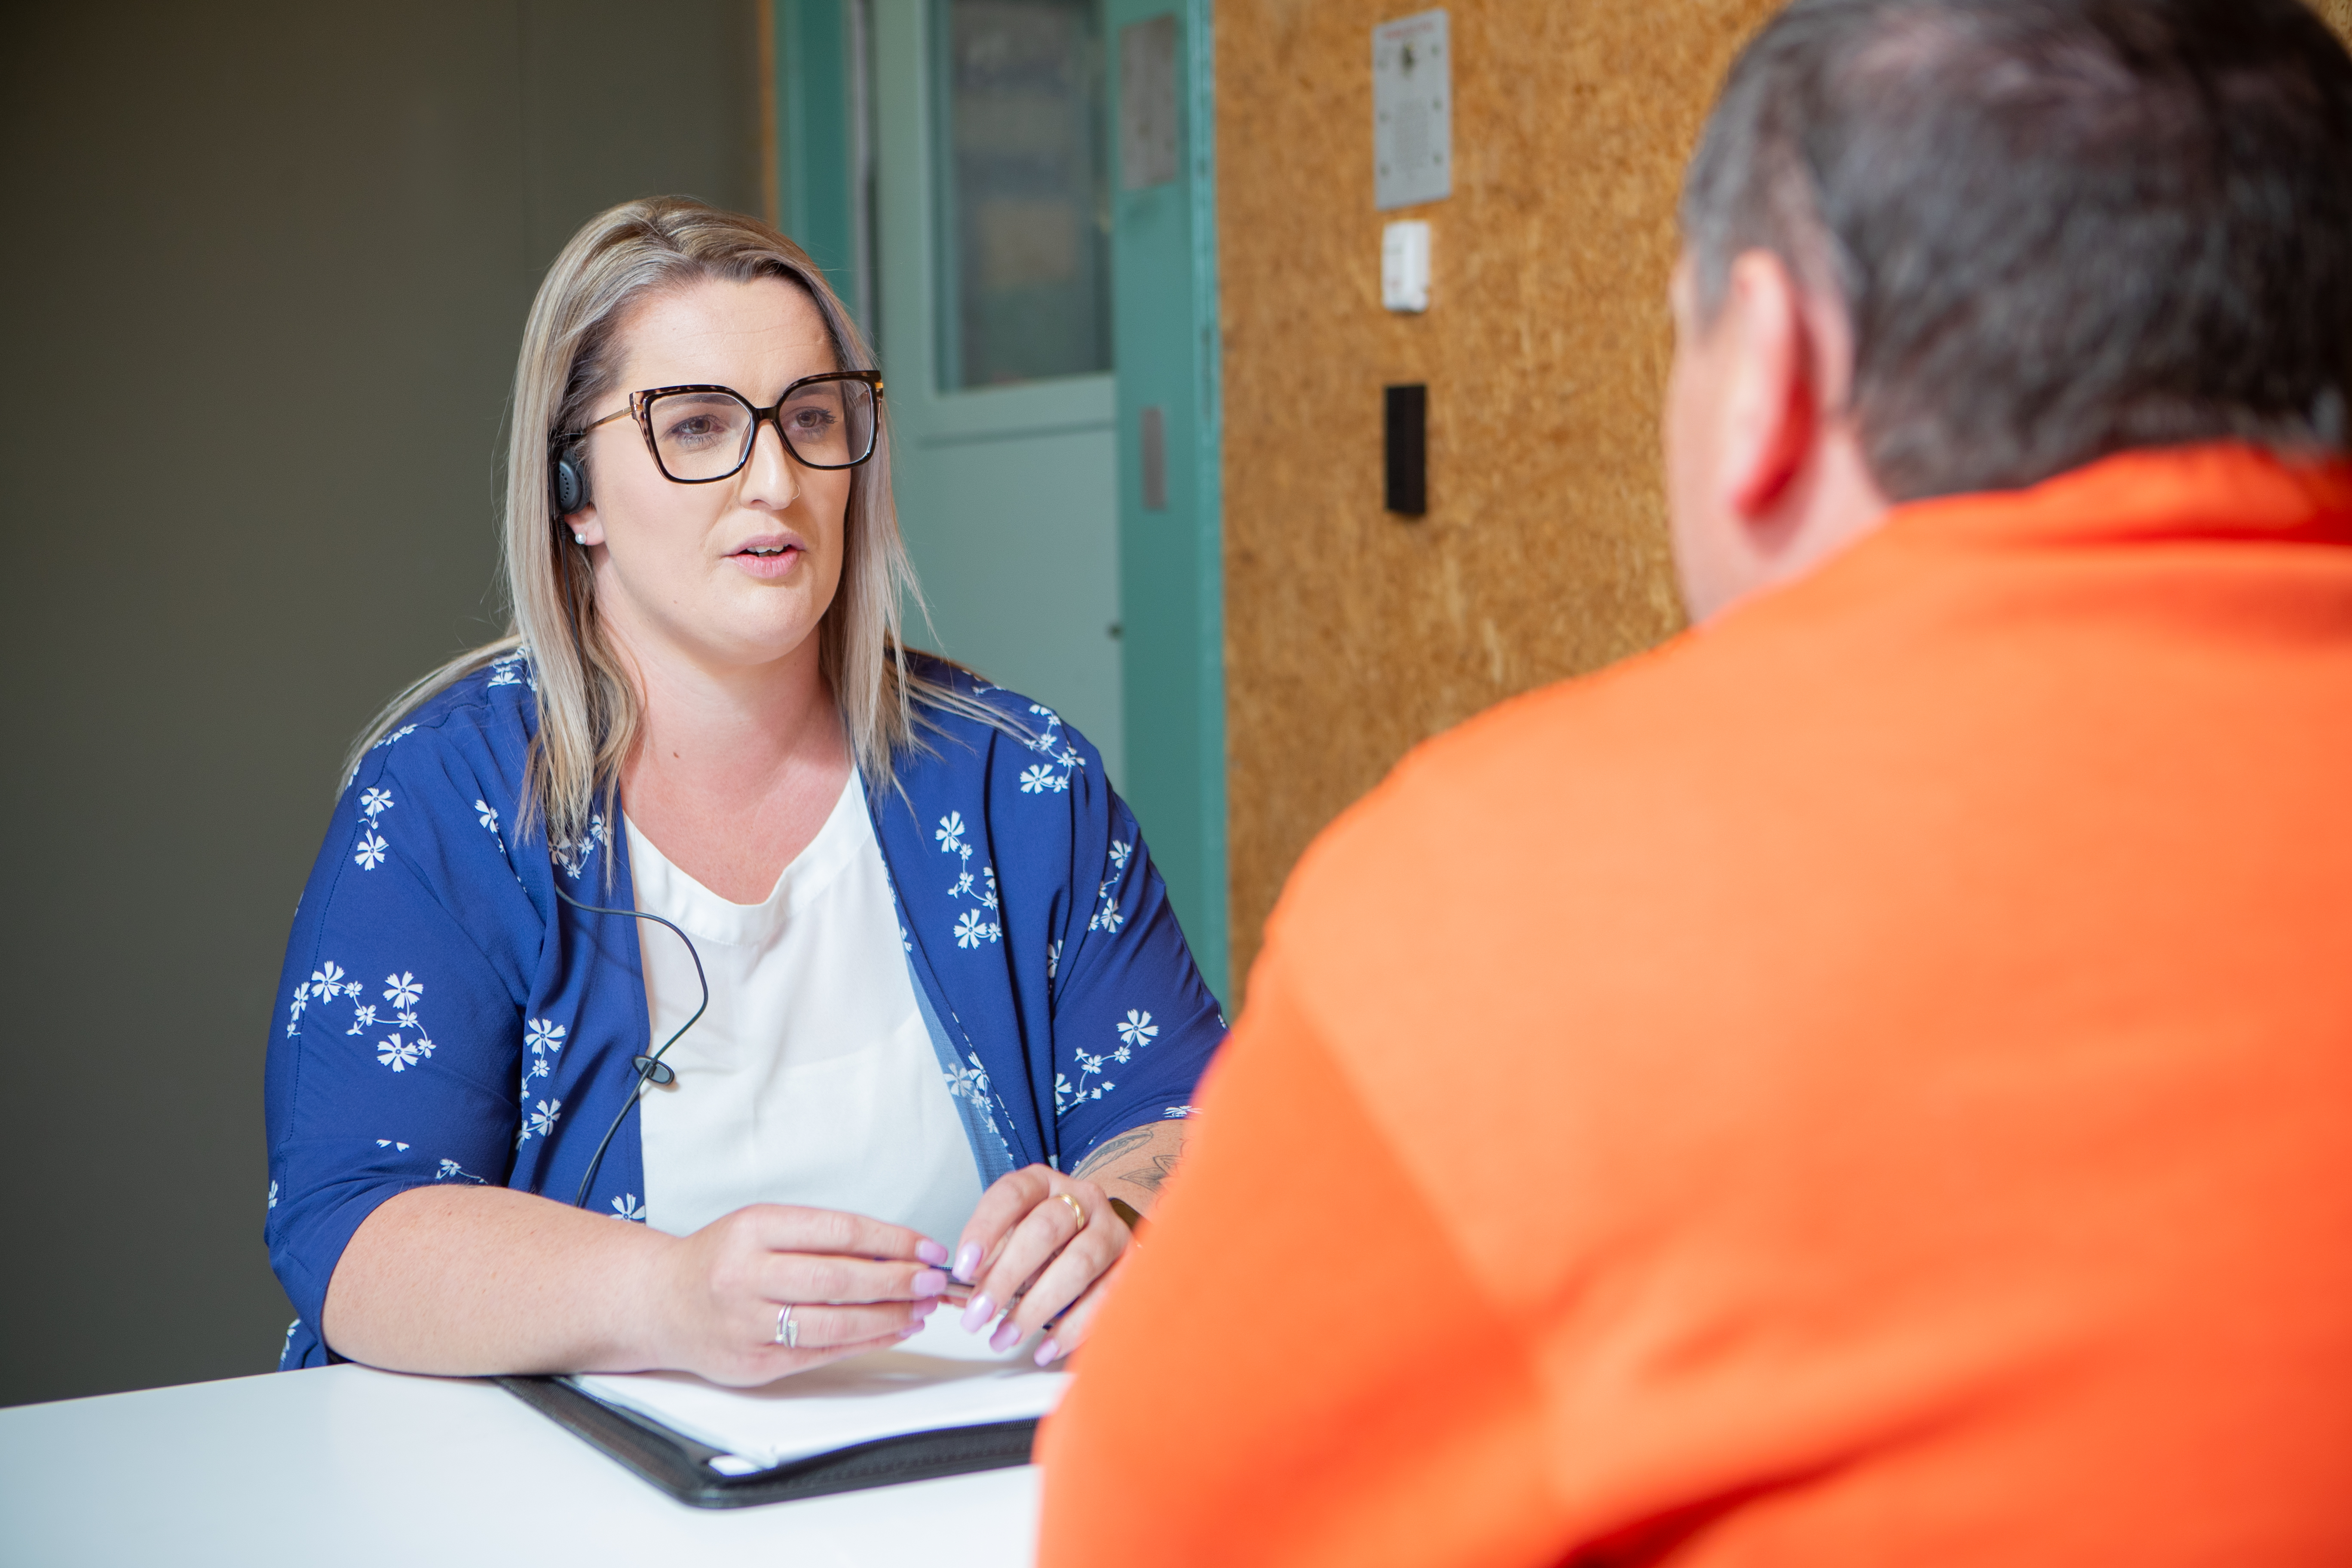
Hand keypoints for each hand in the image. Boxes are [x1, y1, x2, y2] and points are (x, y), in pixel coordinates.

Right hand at [653, 1204, 953, 1385]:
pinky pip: (821, 1353)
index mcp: (753, 1229)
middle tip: (933, 1281)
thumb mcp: (762, 1227)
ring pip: (834, 1323)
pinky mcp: (753, 1363)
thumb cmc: (719, 1259)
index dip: (892, 1240)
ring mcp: (747, 1323)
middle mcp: (747, 1276)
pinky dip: (864, 1343)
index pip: (839, 1230)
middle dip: (898, 1281)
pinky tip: (891, 1331)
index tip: (926, 1248)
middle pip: (840, 1279)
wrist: (659, 1302)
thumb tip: (894, 1250)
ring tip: (920, 1308)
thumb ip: (819, 1236)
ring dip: (888, 1317)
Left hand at [950, 1166, 1131, 1366]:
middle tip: (977, 1315)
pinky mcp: (1130, 1263)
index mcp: (1042, 1184)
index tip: (962, 1268)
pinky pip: (1106, 1296)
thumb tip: (953, 1298)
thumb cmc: (1046, 1240)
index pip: (1012, 1195)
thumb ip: (983, 1264)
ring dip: (1037, 1306)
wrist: (1100, 1234)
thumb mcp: (1011, 1238)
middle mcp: (1081, 1199)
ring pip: (1078, 1264)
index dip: (985, 1229)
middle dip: (1006, 1277)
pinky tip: (1045, 1348)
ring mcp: (1110, 1230)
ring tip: (1005, 1337)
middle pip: (1045, 1230)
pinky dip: (1073, 1327)